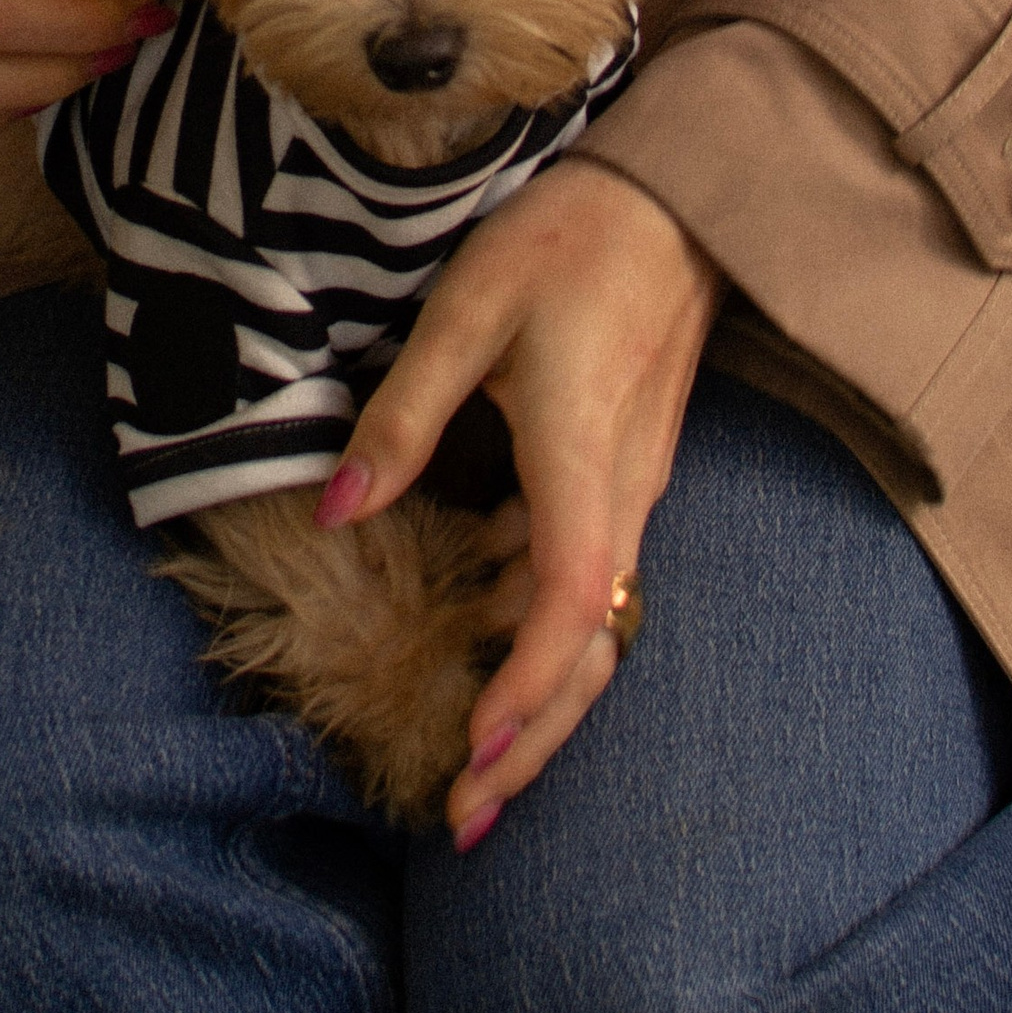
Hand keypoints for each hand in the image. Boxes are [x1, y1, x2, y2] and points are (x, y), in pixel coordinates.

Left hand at [319, 158, 718, 844]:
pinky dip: (539, 625)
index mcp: (584, 459)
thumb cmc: (572, 239)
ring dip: (536, 697)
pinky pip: (588, 574)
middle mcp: (623, 494)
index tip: (472, 750)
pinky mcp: (625, 472)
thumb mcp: (467, 311)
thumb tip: (334, 510)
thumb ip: (403, 414)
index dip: (525, 688)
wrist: (676, 197)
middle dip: (531, 741)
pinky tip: (479, 626)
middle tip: (462, 815)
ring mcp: (632, 487)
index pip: (570, 604)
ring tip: (466, 756)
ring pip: (595, 622)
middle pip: (592, 649)